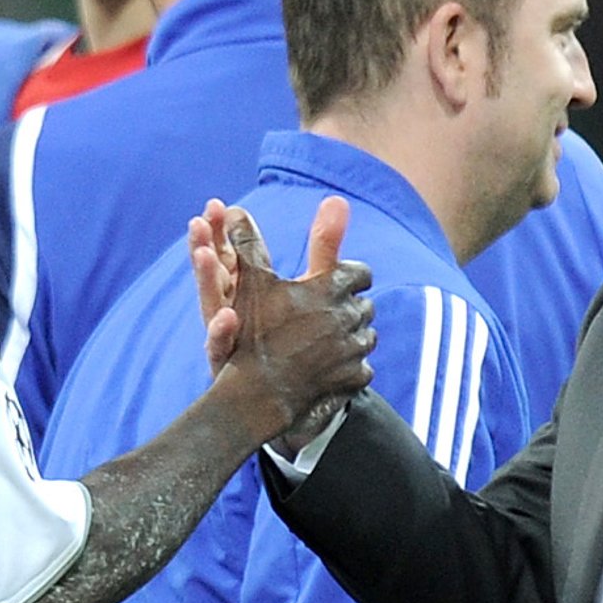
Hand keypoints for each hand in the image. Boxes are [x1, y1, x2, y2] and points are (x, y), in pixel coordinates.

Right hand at [200, 199, 373, 443]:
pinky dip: (350, 365)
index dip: (347, 275)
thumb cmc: (253, 334)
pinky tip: (333, 366)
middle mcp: (349, 316)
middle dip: (348, 306)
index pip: (359, 272)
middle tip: (327, 312)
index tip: (335, 281)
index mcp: (330, 288)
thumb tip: (236, 206)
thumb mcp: (253, 283)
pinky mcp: (355, 378)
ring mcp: (355, 349)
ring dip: (351, 334)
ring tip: (328, 339)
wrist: (259, 396)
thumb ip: (252, 242)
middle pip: (364, 303)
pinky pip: (363, 366)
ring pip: (366, 335)